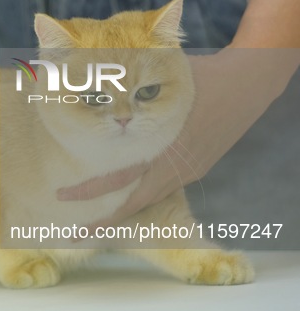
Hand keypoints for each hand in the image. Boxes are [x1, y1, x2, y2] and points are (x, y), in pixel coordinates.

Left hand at [58, 48, 297, 224]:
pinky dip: (142, 194)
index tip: (62, 196)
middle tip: (76, 231)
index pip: (119, 179)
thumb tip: (94, 86)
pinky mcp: (196, 170)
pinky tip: (127, 194)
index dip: (90, 191)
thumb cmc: (201, 78)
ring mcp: (188, 173)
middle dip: (103, 220)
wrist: (248, 85)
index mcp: (162, 150)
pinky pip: (163, 189)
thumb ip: (129, 86)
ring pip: (149, 199)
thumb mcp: (162, 81)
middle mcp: (175, 169)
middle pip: (133, 203)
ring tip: (98, 218)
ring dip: (123, 210)